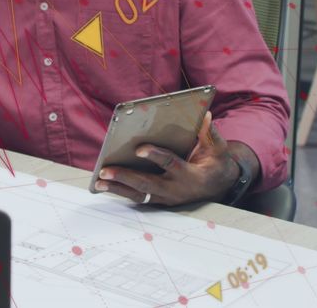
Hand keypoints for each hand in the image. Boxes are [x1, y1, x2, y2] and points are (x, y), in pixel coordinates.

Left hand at [94, 111, 247, 206]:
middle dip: (125, 177)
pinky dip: (121, 192)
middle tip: (105, 170)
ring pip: (139, 195)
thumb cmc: (215, 164)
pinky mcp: (159, 200)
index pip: (170, 163)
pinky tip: (104, 185)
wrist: (218, 187)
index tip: (138, 148)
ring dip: (118, 188)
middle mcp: (176, 189)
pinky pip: (138, 198)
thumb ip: (211, 134)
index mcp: (190, 175)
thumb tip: (205, 115)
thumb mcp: (218, 149)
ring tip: (98, 181)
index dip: (155, 155)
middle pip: (147, 184)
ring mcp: (166, 198)